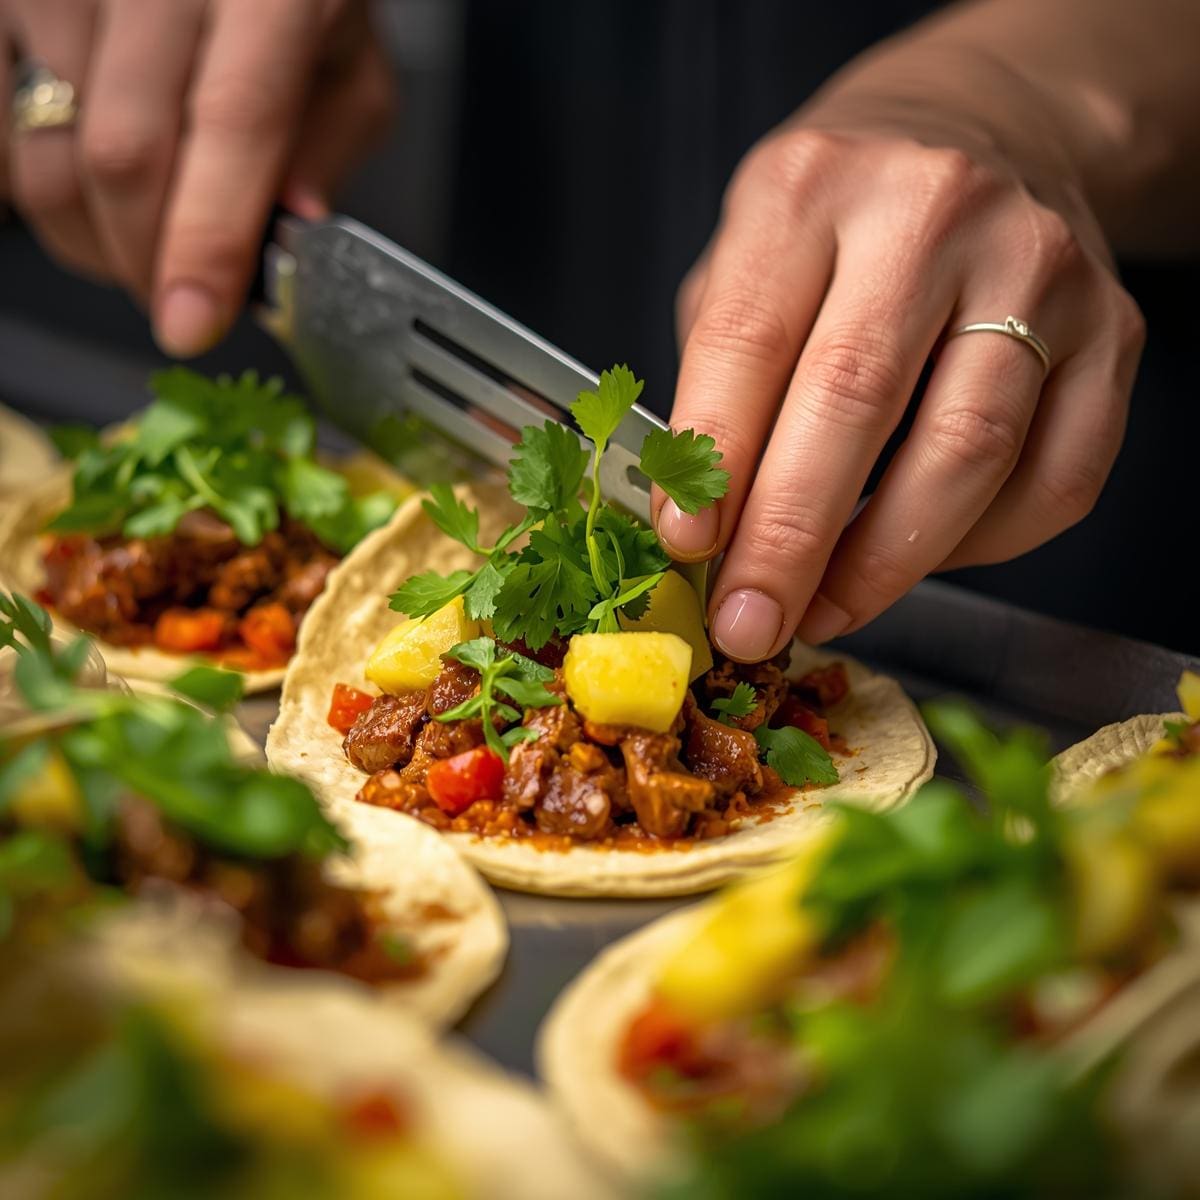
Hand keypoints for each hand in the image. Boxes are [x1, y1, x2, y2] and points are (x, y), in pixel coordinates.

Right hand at [0, 0, 392, 355]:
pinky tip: (89, 193)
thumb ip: (327, 149)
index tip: (192, 324)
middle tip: (177, 302)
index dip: (207, 241)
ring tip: (141, 245)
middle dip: (146, 262)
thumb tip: (283, 238)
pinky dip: (41, 191)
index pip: (232, 125)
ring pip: (48, 153)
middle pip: (124, 154)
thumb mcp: (348, 64)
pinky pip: (0, 131)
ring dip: (93, 239)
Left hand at [656, 65, 1143, 661]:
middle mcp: (931, 214)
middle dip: (790, 540)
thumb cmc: (839, 222)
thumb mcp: (747, 259)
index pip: (748, 338)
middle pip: (856, 401)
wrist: (984, 136)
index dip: (714, 459)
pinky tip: (921, 557)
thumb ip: (719, 378)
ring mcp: (1037, 269)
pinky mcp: (1113, 331)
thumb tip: (700, 526)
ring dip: (885, 563)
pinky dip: (979, 547)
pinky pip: (1057, 479)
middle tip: (749, 625)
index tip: (686, 549)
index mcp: (810, 187)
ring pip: (967, 451)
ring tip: (823, 611)